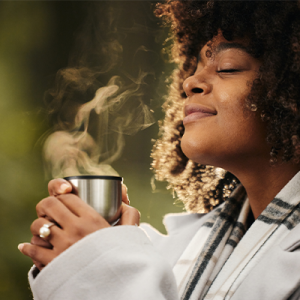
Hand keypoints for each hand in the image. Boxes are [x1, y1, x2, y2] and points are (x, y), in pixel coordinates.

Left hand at [18, 178, 139, 270]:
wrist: (114, 286)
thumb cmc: (121, 256)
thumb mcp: (130, 233)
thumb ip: (130, 215)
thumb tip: (124, 202)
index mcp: (92, 220)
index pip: (68, 197)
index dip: (62, 194)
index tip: (63, 199)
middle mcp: (76, 230)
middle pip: (49, 205)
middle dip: (47, 204)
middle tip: (50, 210)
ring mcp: (63, 247)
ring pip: (39, 226)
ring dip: (38, 225)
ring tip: (43, 228)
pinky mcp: (53, 264)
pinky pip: (33, 249)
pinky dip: (28, 246)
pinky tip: (27, 246)